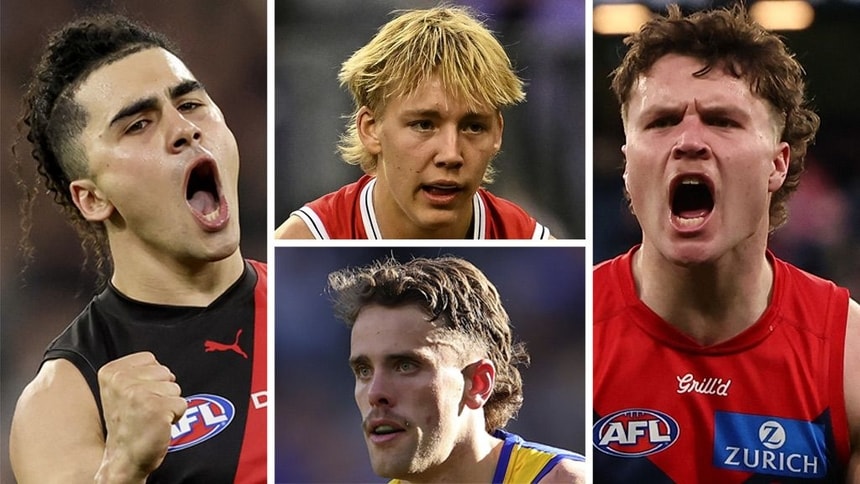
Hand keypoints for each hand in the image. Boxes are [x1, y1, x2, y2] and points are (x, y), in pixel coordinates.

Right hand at [95, 352, 186, 482]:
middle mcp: (121, 380)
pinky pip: (182, 403)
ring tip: (151, 418)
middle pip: (166, 372)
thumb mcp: (121, 390)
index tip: (136, 399)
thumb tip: (162, 356)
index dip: (152, 380)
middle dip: (162, 391)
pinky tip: (158, 425)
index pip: (151, 360)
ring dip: (169, 404)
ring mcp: (138, 394)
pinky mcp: (156, 409)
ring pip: (175, 388)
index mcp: (111, 371)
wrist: (124, 459)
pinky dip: (176, 416)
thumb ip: (136, 371)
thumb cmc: (128, 423)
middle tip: (145, 410)